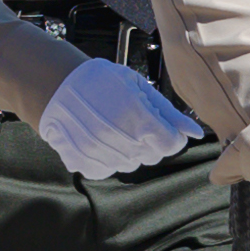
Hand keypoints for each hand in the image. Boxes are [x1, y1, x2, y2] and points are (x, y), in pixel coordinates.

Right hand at [34, 55, 204, 178]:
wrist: (55, 86)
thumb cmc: (99, 81)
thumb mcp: (138, 87)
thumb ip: (168, 113)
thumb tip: (194, 133)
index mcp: (139, 120)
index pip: (171, 144)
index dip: (169, 135)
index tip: (160, 125)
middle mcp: (122, 142)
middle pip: (153, 156)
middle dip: (150, 141)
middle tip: (132, 120)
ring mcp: (102, 156)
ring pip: (131, 164)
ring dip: (130, 149)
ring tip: (114, 126)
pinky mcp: (85, 163)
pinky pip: (108, 169)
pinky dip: (108, 157)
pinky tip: (100, 137)